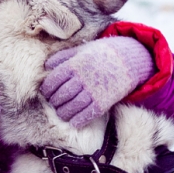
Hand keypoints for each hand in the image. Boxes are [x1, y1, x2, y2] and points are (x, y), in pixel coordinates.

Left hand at [40, 37, 154, 127]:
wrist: (128, 59)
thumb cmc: (101, 53)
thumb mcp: (81, 50)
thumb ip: (63, 56)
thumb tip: (46, 65)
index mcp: (75, 65)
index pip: (54, 80)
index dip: (46, 89)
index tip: (45, 92)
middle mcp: (83, 79)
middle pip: (61, 95)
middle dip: (54, 101)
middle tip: (53, 103)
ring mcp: (94, 91)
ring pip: (72, 106)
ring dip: (63, 113)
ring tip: (61, 113)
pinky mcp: (104, 101)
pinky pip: (88, 114)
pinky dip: (78, 120)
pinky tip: (73, 122)